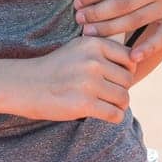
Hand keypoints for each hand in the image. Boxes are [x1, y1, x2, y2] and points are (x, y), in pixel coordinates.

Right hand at [14, 36, 135, 123]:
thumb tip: (135, 63)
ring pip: (123, 98)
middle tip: (107, 94)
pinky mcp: (84, 104)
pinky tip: (101, 114)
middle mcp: (93, 62)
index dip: (126, 70)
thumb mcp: (77, 48)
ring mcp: (89, 83)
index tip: (115, 77)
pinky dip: (112, 117)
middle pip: (128, 80)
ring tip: (104, 104)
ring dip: (117, 105)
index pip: (129, 58)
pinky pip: (115, 114)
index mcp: (93, 44)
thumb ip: (102, 51)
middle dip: (121, 89)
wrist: (26, 85)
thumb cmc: (55, 68)